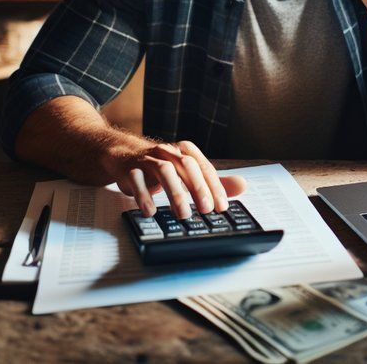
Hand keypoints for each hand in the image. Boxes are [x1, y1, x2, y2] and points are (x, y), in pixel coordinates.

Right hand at [107, 140, 246, 218]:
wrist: (124, 155)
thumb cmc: (161, 166)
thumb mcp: (187, 172)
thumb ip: (213, 181)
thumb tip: (242, 185)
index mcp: (185, 151)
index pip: (204, 167)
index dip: (214, 186)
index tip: (222, 207)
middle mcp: (168, 152)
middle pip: (187, 166)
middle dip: (198, 188)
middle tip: (206, 210)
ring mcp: (148, 159)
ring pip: (164, 171)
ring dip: (175, 193)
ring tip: (182, 214)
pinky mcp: (130, 169)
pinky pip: (137, 180)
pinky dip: (144, 195)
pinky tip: (150, 211)